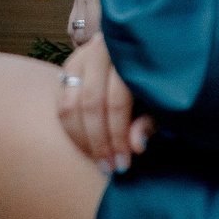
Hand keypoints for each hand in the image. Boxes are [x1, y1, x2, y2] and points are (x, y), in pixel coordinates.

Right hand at [54, 33, 152, 171]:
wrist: (138, 53)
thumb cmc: (151, 82)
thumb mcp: (158, 101)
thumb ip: (148, 122)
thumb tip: (136, 147)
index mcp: (127, 56)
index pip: (116, 102)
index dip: (117, 137)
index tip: (123, 164)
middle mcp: (100, 51)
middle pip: (90, 104)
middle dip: (98, 142)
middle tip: (107, 167)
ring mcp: (80, 57)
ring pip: (69, 104)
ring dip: (80, 139)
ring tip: (95, 160)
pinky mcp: (68, 67)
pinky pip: (60, 103)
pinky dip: (70, 129)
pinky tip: (84, 146)